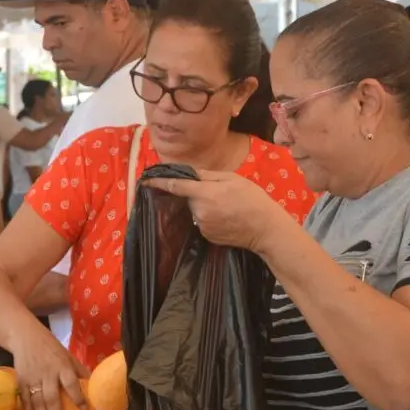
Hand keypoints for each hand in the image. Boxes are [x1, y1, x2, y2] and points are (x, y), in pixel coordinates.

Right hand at [12, 325, 95, 409]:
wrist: (26, 338)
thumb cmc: (52, 348)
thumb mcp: (68, 356)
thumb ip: (79, 371)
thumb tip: (93, 386)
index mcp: (62, 365)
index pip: (71, 383)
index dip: (78, 397)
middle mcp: (47, 373)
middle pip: (51, 398)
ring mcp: (32, 378)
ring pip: (37, 403)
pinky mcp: (21, 381)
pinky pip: (26, 401)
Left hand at [144, 170, 286, 251]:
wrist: (265, 229)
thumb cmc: (252, 199)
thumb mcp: (232, 178)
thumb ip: (207, 175)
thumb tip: (187, 172)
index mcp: (205, 193)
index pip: (175, 186)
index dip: (158, 182)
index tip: (144, 180)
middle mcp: (199, 211)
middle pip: (188, 198)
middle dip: (197, 193)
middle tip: (220, 193)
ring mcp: (201, 226)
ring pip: (195, 210)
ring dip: (204, 206)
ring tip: (226, 207)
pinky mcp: (206, 236)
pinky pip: (201, 222)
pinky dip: (209, 218)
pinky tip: (225, 218)